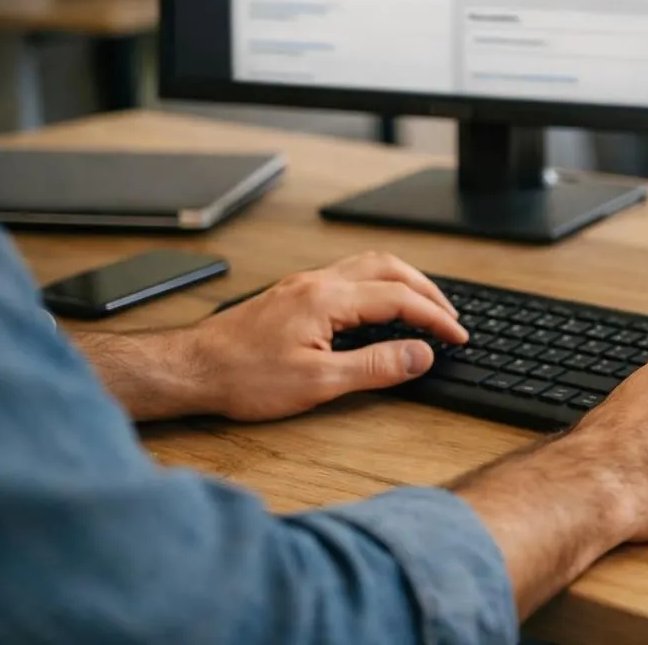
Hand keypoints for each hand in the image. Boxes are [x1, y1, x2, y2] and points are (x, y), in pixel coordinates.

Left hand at [185, 252, 468, 421]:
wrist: (190, 369)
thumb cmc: (242, 377)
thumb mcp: (318, 382)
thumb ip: (376, 365)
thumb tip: (421, 354)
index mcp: (328, 299)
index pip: (400, 298)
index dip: (436, 317)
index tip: (458, 336)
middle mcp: (318, 282)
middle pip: (390, 268)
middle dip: (428, 290)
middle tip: (450, 316)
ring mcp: (303, 285)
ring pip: (368, 265)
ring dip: (404, 281)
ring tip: (424, 305)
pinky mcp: (292, 294)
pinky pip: (349, 275)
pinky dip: (379, 284)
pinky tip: (378, 306)